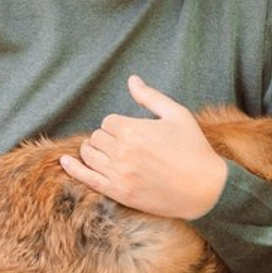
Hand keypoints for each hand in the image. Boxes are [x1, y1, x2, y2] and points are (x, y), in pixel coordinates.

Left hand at [58, 75, 227, 219]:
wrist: (206, 189)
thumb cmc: (194, 149)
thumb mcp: (177, 115)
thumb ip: (150, 97)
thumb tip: (132, 79)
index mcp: (134, 130)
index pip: (108, 121)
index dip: (119, 125)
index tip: (134, 132)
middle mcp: (122, 152)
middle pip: (97, 137)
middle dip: (108, 138)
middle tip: (126, 144)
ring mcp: (118, 174)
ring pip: (89, 156)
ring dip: (94, 151)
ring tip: (107, 152)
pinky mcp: (119, 193)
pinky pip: (87, 179)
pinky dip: (73, 169)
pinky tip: (65, 161)